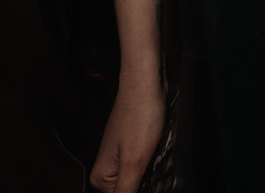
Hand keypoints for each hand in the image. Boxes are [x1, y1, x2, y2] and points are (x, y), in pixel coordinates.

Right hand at [92, 75, 165, 191]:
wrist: (146, 82)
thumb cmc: (140, 117)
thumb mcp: (134, 162)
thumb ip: (126, 190)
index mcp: (102, 177)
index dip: (143, 189)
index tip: (152, 176)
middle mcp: (107, 169)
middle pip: (133, 188)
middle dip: (150, 181)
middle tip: (158, 161)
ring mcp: (120, 155)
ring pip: (142, 176)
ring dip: (155, 172)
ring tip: (161, 153)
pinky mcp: (133, 144)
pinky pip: (145, 162)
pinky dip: (156, 160)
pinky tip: (163, 150)